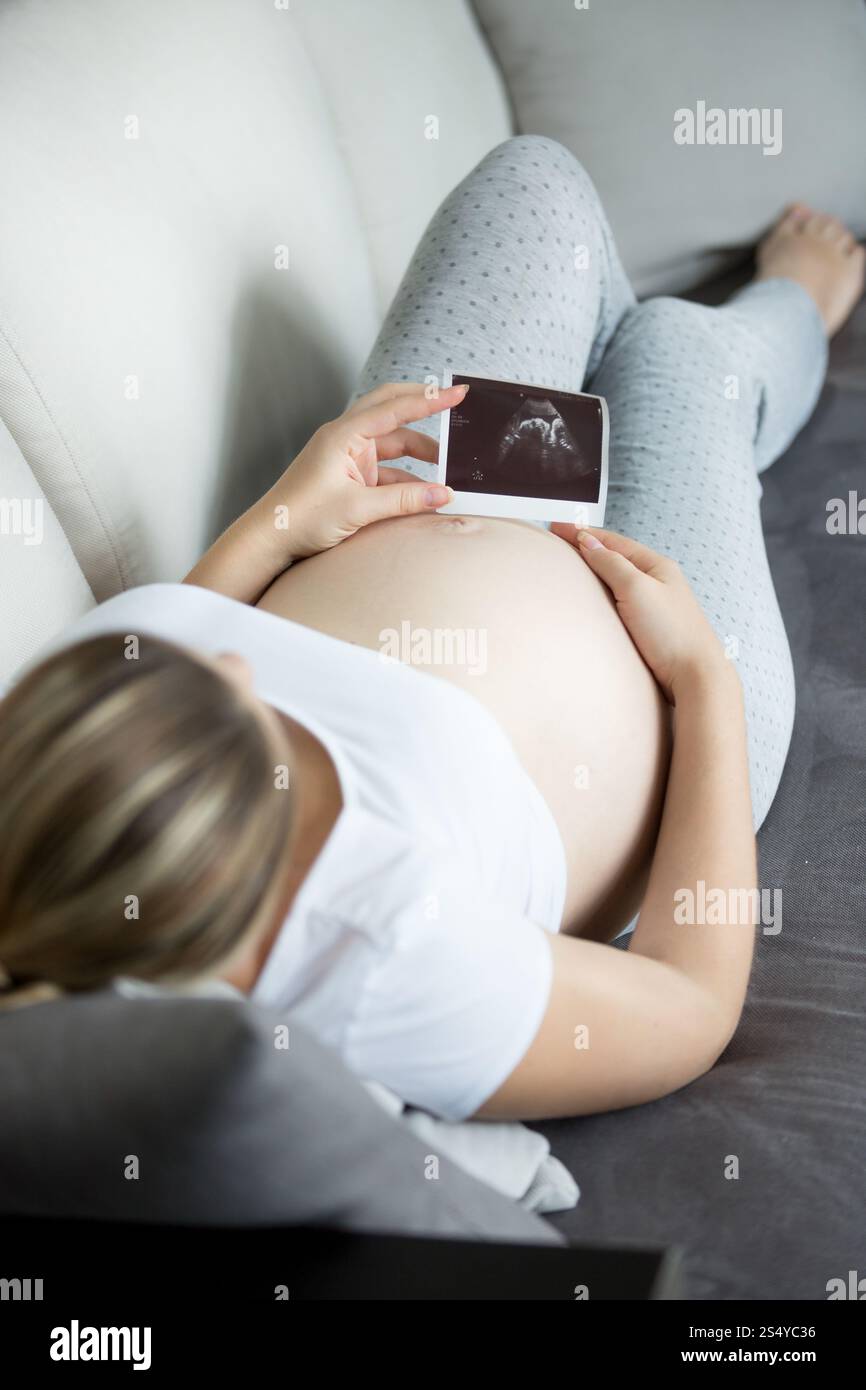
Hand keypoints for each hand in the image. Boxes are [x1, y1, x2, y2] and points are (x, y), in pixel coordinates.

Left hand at [262, 381, 466, 561]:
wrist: (270, 539)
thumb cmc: (301, 517)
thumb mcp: (358, 509)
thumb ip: (404, 499)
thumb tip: (443, 495)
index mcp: (343, 434)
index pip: (394, 408)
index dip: (429, 400)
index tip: (457, 393)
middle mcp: (346, 438)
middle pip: (391, 411)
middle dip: (423, 409)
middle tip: (454, 407)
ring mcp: (347, 457)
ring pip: (393, 445)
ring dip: (419, 455)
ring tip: (448, 469)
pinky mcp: (349, 477)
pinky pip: (386, 471)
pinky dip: (407, 480)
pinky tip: (425, 494)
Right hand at [551, 524, 732, 702]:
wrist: (695, 677)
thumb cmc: (671, 632)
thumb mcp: (636, 588)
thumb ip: (611, 563)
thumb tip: (588, 542)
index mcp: (657, 566)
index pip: (613, 542)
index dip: (583, 533)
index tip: (557, 528)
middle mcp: (657, 582)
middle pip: (616, 558)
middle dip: (588, 548)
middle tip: (560, 542)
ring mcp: (654, 605)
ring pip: (619, 580)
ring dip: (596, 571)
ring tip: (573, 566)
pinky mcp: (649, 629)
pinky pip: (621, 602)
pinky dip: (603, 594)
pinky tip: (595, 601)